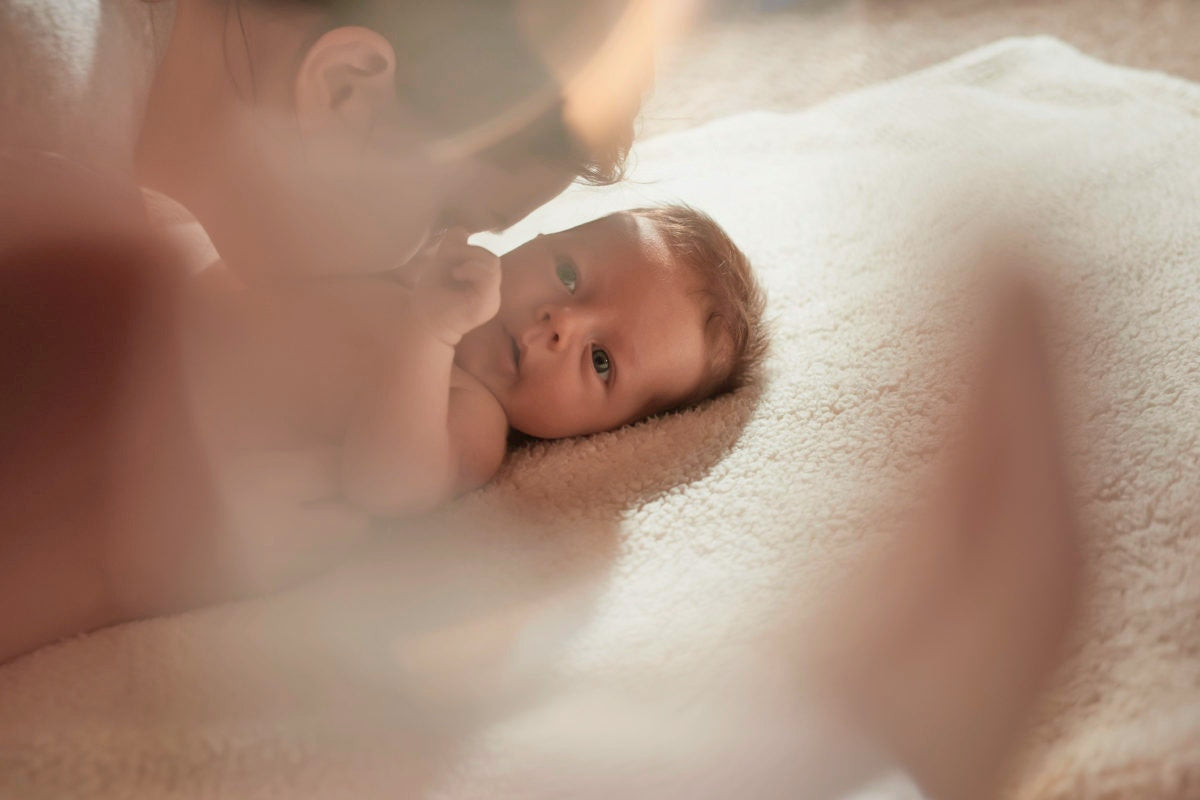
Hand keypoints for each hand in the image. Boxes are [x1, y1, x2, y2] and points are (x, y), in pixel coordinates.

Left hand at [409, 228, 500, 345]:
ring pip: (492, 262)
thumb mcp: (442, 264)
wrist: (423, 322)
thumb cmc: (431, 297)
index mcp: (483, 283)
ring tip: (453, 269)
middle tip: (448, 260)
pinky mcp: (487, 303)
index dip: (468, 248)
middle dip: (468, 251)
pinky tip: (456, 273)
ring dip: (469, 257)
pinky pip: (488, 275)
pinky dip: (471, 268)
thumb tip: (462, 229)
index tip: (448, 255)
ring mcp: (492, 298)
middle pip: (491, 256)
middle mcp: (491, 291)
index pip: (486, 256)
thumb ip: (454, 247)